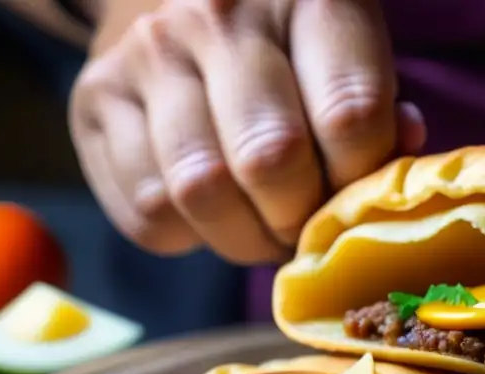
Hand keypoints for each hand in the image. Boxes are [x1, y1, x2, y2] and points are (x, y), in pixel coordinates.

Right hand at [69, 0, 425, 264]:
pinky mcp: (94, 99)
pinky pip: (149, 212)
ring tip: (262, 230)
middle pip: (270, 161)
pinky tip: (207, 212)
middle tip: (303, 227)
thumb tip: (390, 174)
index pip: (350, 116)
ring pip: (202, 192)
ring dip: (244, 239)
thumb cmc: (287, 49)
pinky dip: (188, 236)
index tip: (353, 197)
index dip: (359, 183)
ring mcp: (147, 53)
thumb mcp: (347, 57)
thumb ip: (376, 117)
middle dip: (297, 220)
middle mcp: (217, 14)